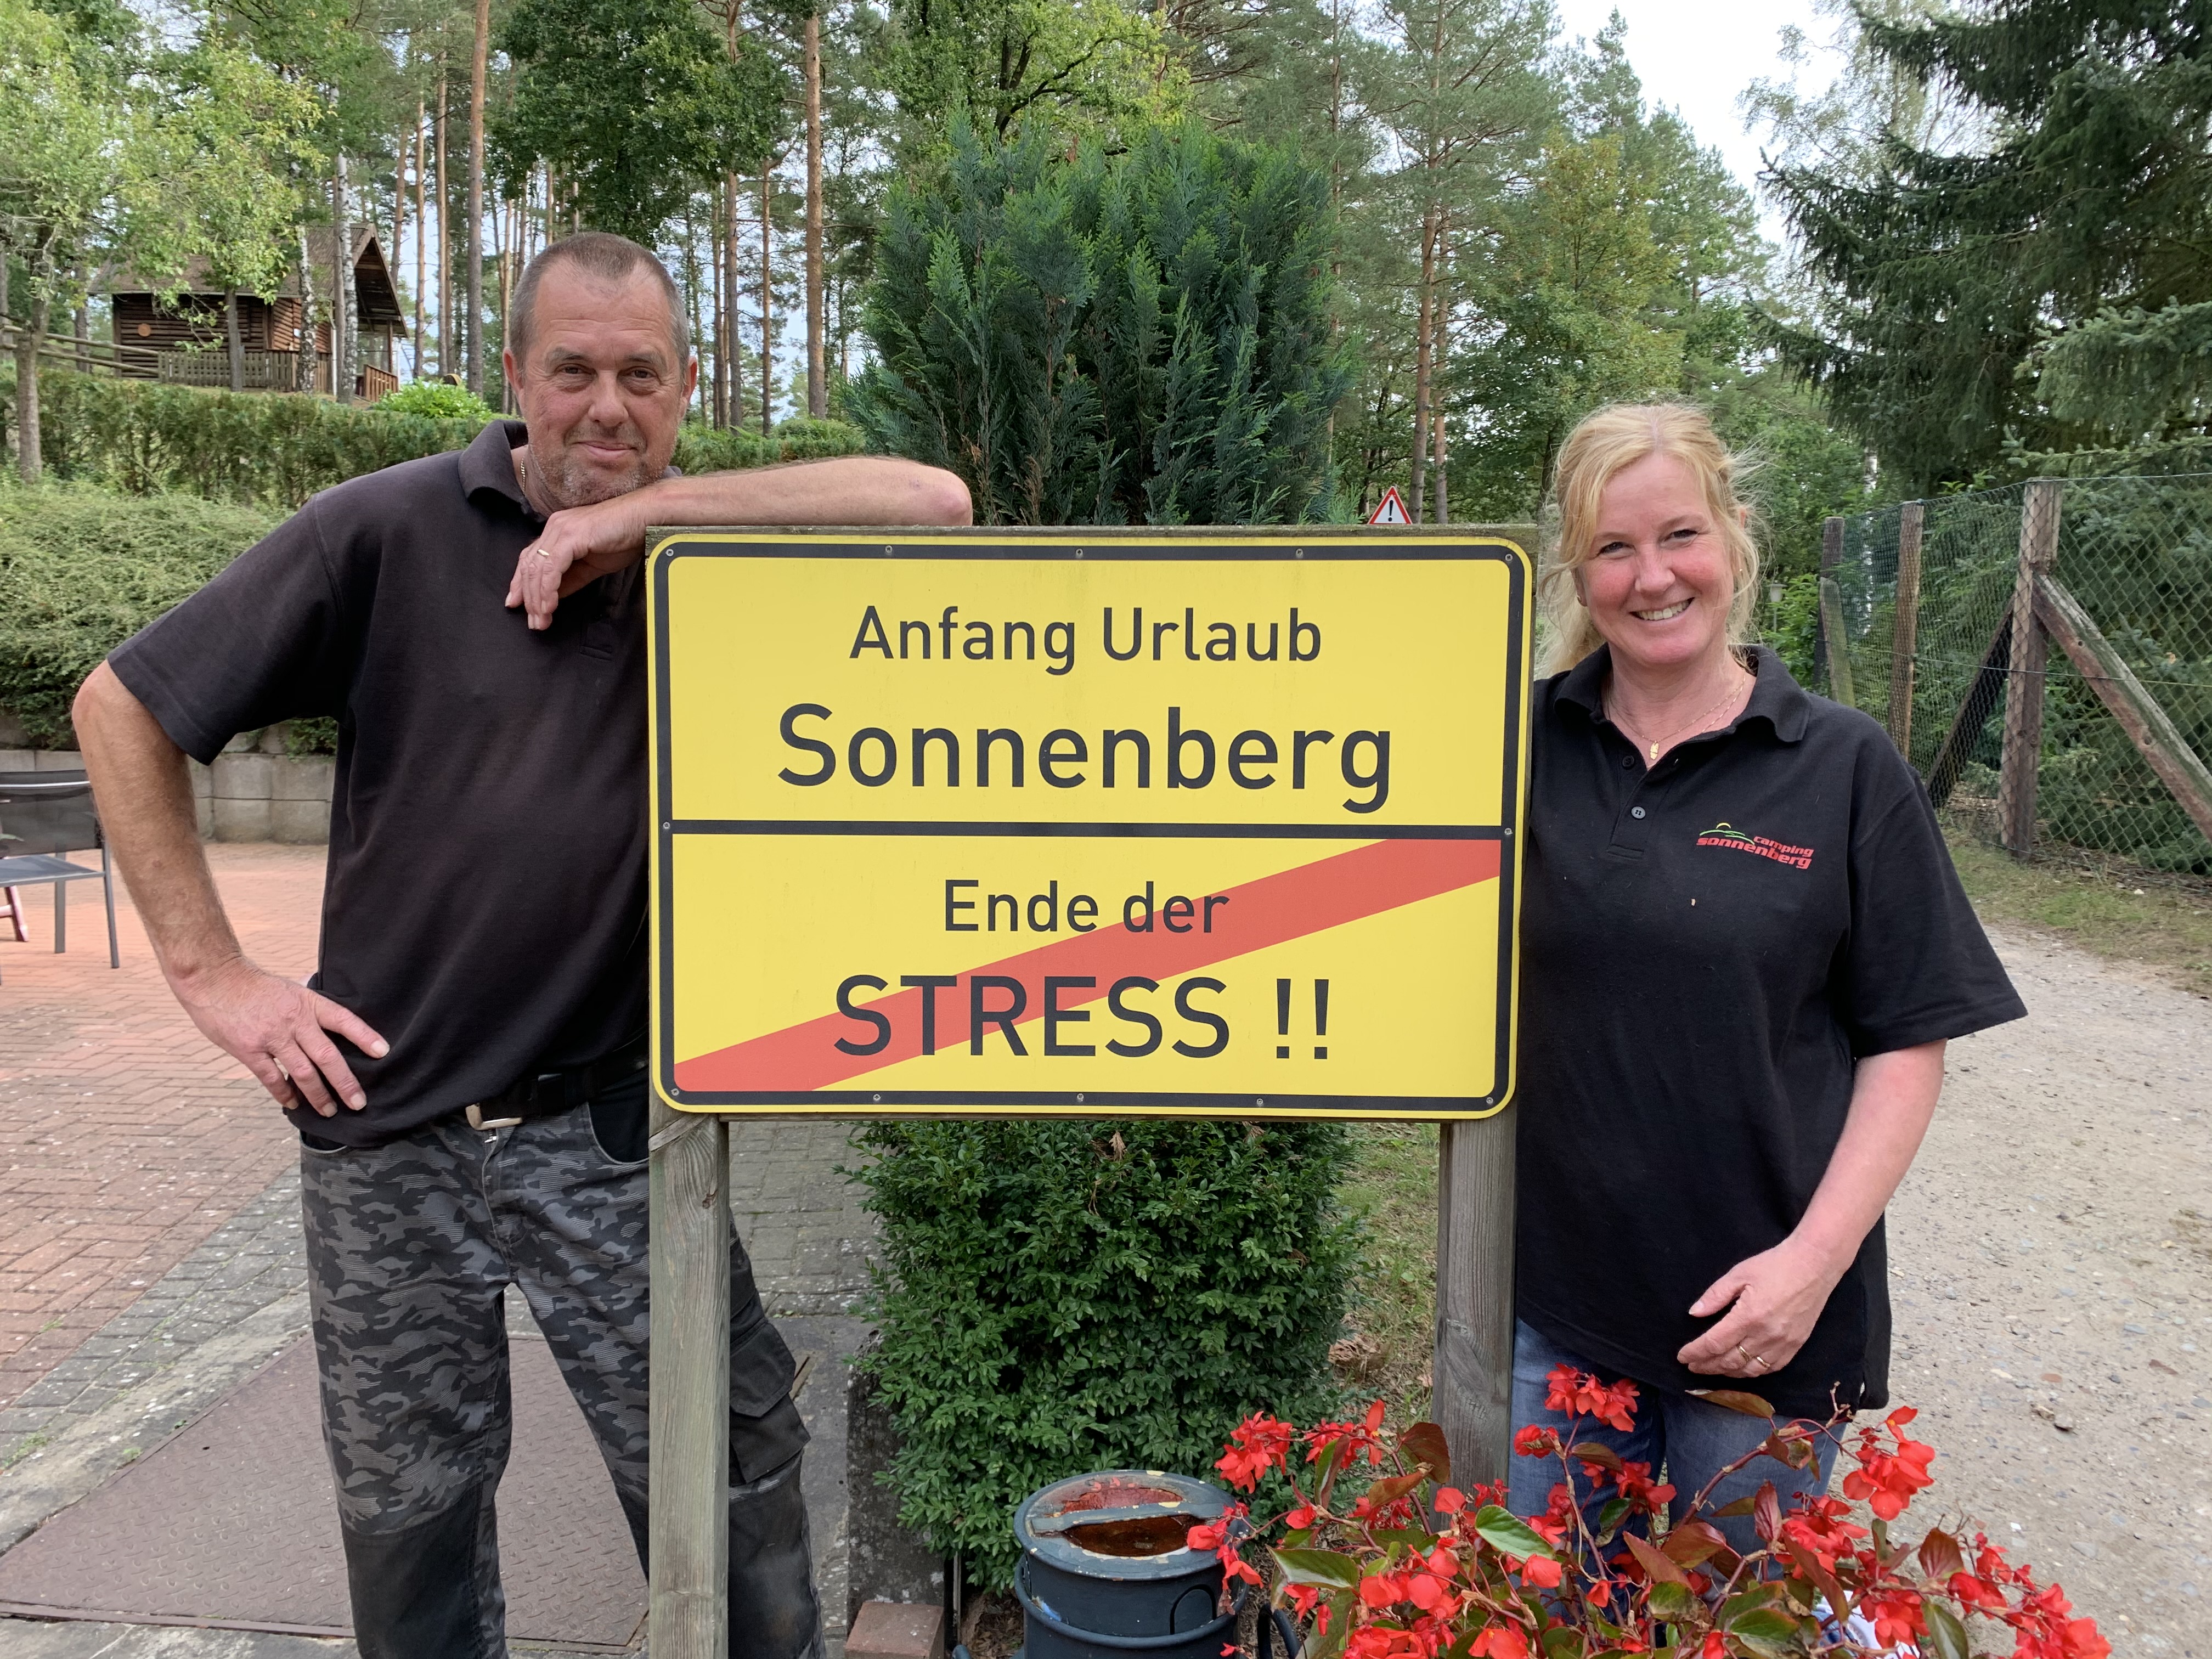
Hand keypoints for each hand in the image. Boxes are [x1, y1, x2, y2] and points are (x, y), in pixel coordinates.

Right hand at [177, 958, 389, 1116]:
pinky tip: (293, 1104)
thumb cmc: (253, 984)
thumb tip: (330, 1023)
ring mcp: (272, 1037)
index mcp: (307, 1003)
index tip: (383, 1052)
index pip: (343, 1020)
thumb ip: (308, 1008)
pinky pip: (272, 1078)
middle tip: (359, 1102)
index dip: (364, 1036)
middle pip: (327, 1056)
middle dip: (345, 1082)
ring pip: (303, 1072)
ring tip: (330, 1111)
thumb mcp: (290, 989)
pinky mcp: (249, 1050)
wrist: (214, 978)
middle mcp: (294, 1021)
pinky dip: (284, 1093)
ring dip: (318, 1095)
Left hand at [504, 492, 651, 629]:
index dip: (520, 583)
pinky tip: (550, 606)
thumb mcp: (593, 565)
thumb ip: (571, 579)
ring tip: (541, 619)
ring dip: (538, 598)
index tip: (518, 604)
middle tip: (534, 622)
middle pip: (529, 566)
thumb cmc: (625, 537)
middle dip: (529, 598)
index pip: (530, 558)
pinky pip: (552, 568)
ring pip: (537, 569)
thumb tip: (554, 595)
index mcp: (558, 531)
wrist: (645, 520)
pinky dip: (548, 589)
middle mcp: (555, 527)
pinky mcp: (570, 536)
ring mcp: (561, 530)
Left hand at [1677, 1236, 1846, 1379]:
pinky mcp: (1796, 1346)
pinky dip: (1753, 1372)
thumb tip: (1694, 1313)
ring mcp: (1783, 1343)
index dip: (1695, 1352)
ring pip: (1750, 1370)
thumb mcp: (1739, 1274)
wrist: (1814, 1265)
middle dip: (1707, 1366)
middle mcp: (1766, 1335)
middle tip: (1692, 1366)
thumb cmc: (1775, 1265)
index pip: (1714, 1343)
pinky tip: (1741, 1369)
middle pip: (1730, 1361)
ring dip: (1728, 1373)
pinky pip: (1771, 1368)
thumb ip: (1715, 1296)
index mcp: (1748, 1316)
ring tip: (1713, 1368)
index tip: (1682, 1357)